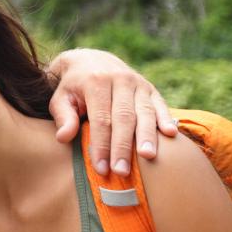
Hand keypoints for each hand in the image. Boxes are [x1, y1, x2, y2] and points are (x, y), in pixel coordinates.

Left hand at [47, 48, 177, 175]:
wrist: (91, 60)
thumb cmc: (73, 87)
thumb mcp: (61, 98)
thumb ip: (63, 116)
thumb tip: (63, 138)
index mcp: (95, 82)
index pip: (100, 119)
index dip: (101, 145)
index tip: (101, 168)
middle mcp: (119, 79)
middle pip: (124, 117)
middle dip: (123, 146)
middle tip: (122, 171)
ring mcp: (137, 83)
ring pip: (144, 112)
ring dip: (147, 136)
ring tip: (148, 158)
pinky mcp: (150, 88)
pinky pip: (160, 104)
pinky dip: (166, 119)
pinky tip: (171, 135)